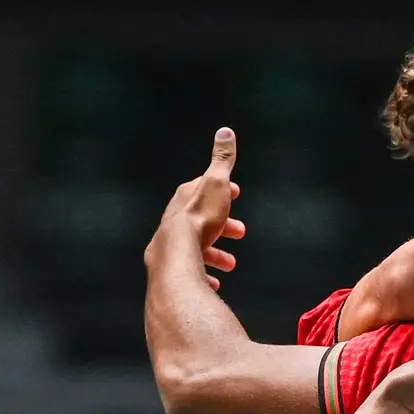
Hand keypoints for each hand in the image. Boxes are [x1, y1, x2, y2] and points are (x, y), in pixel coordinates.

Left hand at [147, 127, 245, 290]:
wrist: (177, 255)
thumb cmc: (200, 220)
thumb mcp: (216, 183)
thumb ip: (222, 159)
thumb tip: (225, 132)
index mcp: (186, 197)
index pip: (204, 187)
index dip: (222, 189)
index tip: (237, 192)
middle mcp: (175, 218)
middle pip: (202, 218)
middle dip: (223, 225)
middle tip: (241, 231)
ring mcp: (172, 243)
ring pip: (197, 246)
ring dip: (215, 254)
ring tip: (230, 264)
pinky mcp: (172, 265)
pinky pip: (190, 269)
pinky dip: (203, 274)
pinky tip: (213, 282)